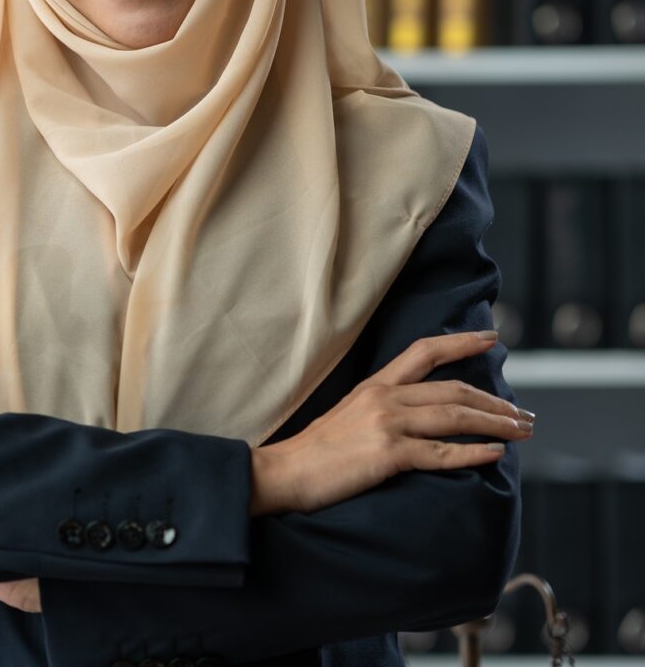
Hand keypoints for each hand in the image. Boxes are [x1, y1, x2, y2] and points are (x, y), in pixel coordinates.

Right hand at [250, 330, 533, 515]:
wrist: (286, 471)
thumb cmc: (316, 450)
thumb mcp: (349, 414)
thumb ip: (382, 407)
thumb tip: (418, 414)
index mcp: (375, 385)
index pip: (424, 351)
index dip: (461, 343)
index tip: (491, 338)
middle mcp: (384, 398)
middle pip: (453, 390)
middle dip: (495, 401)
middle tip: (524, 414)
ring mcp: (387, 424)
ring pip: (454, 418)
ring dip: (495, 424)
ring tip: (522, 432)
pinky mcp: (388, 454)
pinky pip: (441, 453)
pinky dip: (473, 454)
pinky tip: (494, 455)